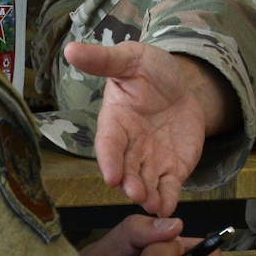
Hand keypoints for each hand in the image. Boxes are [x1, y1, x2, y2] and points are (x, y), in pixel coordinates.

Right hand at [63, 41, 241, 216]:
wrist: (183, 85)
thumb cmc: (150, 71)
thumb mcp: (130, 59)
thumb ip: (104, 60)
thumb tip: (71, 48)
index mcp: (115, 123)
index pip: (108, 145)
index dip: (110, 160)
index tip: (111, 175)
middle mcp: (130, 147)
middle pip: (126, 169)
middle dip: (129, 182)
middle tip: (134, 192)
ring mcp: (150, 160)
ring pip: (146, 182)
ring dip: (148, 195)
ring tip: (152, 203)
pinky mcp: (172, 168)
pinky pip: (169, 187)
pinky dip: (168, 198)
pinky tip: (169, 208)